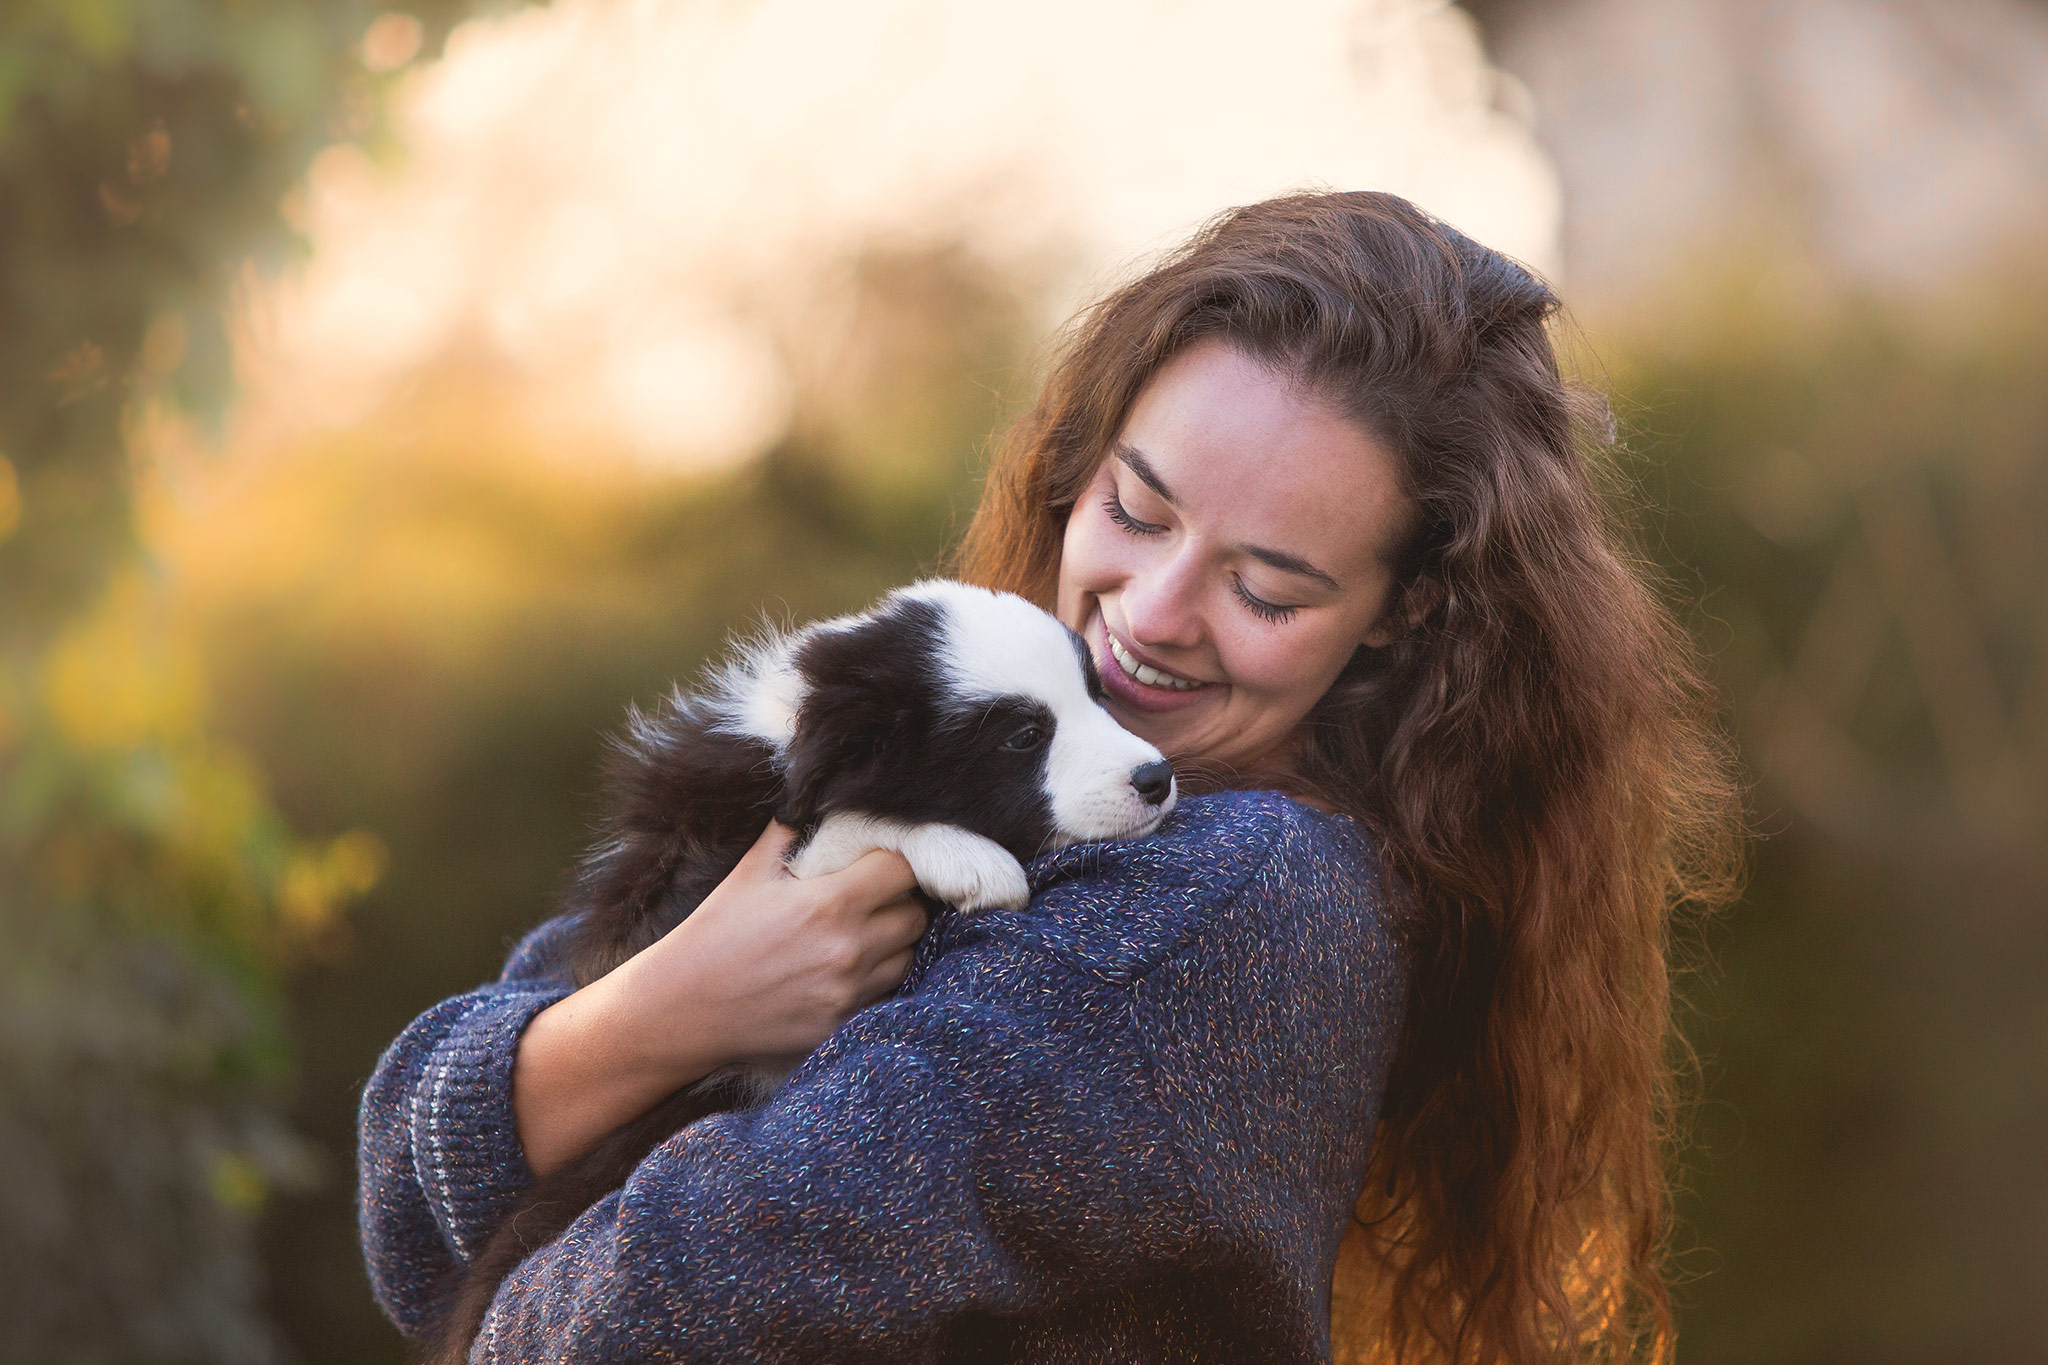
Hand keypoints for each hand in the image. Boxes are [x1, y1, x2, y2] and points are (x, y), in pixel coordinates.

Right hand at [513, 822, 925, 1177]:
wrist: (682, 1007)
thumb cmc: (715, 932)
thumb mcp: (751, 871)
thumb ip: (793, 830)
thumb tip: (817, 796)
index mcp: (829, 903)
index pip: (903, 870)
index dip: (899, 860)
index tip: (883, 861)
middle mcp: (848, 949)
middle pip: (915, 915)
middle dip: (901, 901)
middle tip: (875, 897)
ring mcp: (848, 993)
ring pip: (908, 956)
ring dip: (894, 942)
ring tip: (862, 933)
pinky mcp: (842, 1025)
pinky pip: (887, 994)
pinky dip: (878, 978)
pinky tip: (849, 968)